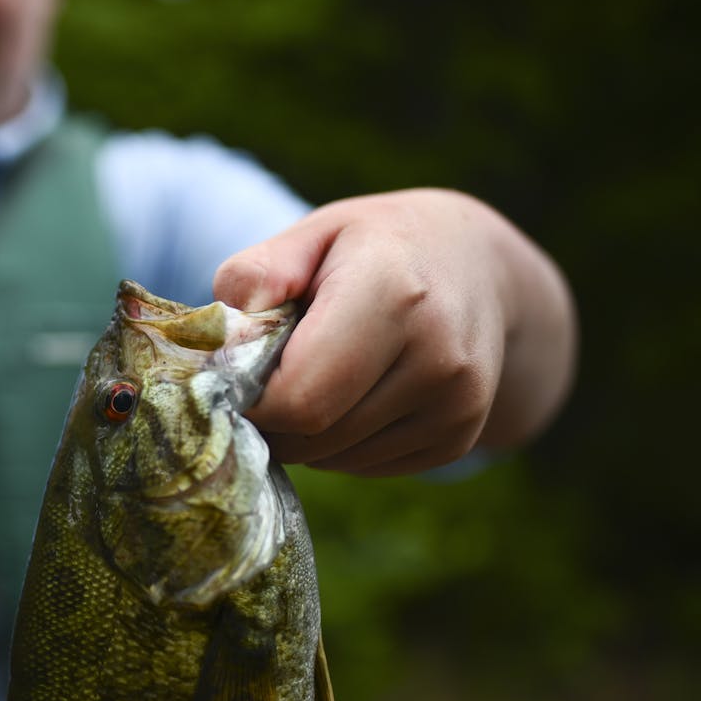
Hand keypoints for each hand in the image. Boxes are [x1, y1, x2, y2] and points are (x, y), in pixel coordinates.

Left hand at [214, 188, 575, 476]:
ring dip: (304, 434)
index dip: (251, 399)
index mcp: (393, 294)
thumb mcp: (313, 234)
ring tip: (316, 374)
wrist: (477, 265)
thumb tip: (224, 340)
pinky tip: (353, 394)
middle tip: (267, 377)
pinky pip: (367, 466)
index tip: (237, 373)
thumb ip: (257, 276)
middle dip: (272, 419)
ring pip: (336, 459)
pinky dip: (340, 443)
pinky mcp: (461, 437)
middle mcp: (437, 357)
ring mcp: (457, 404)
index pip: (299, 398)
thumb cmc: (374, 246)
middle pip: (314, 436)